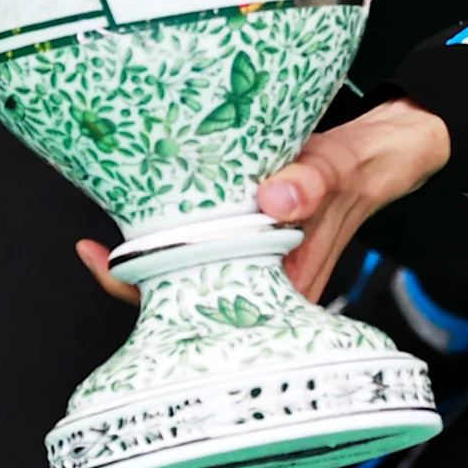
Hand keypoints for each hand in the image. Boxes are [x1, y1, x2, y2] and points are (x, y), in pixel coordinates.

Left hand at [70, 100, 454, 307]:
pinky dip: (169, 230)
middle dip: (135, 277)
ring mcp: (247, 264)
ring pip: (184, 273)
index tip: (110, 264)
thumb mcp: (335, 171)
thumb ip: (310, 184)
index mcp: (282, 290)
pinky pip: (196, 244)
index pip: (206, 311)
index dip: (151, 295)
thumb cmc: (356, 173)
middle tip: (92, 249)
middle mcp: (260, 286)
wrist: (374, 157)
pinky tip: (142, 212)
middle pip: (183, 298)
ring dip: (149, 253)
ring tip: (104, 235)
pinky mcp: (241, 239)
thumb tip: (277, 198)